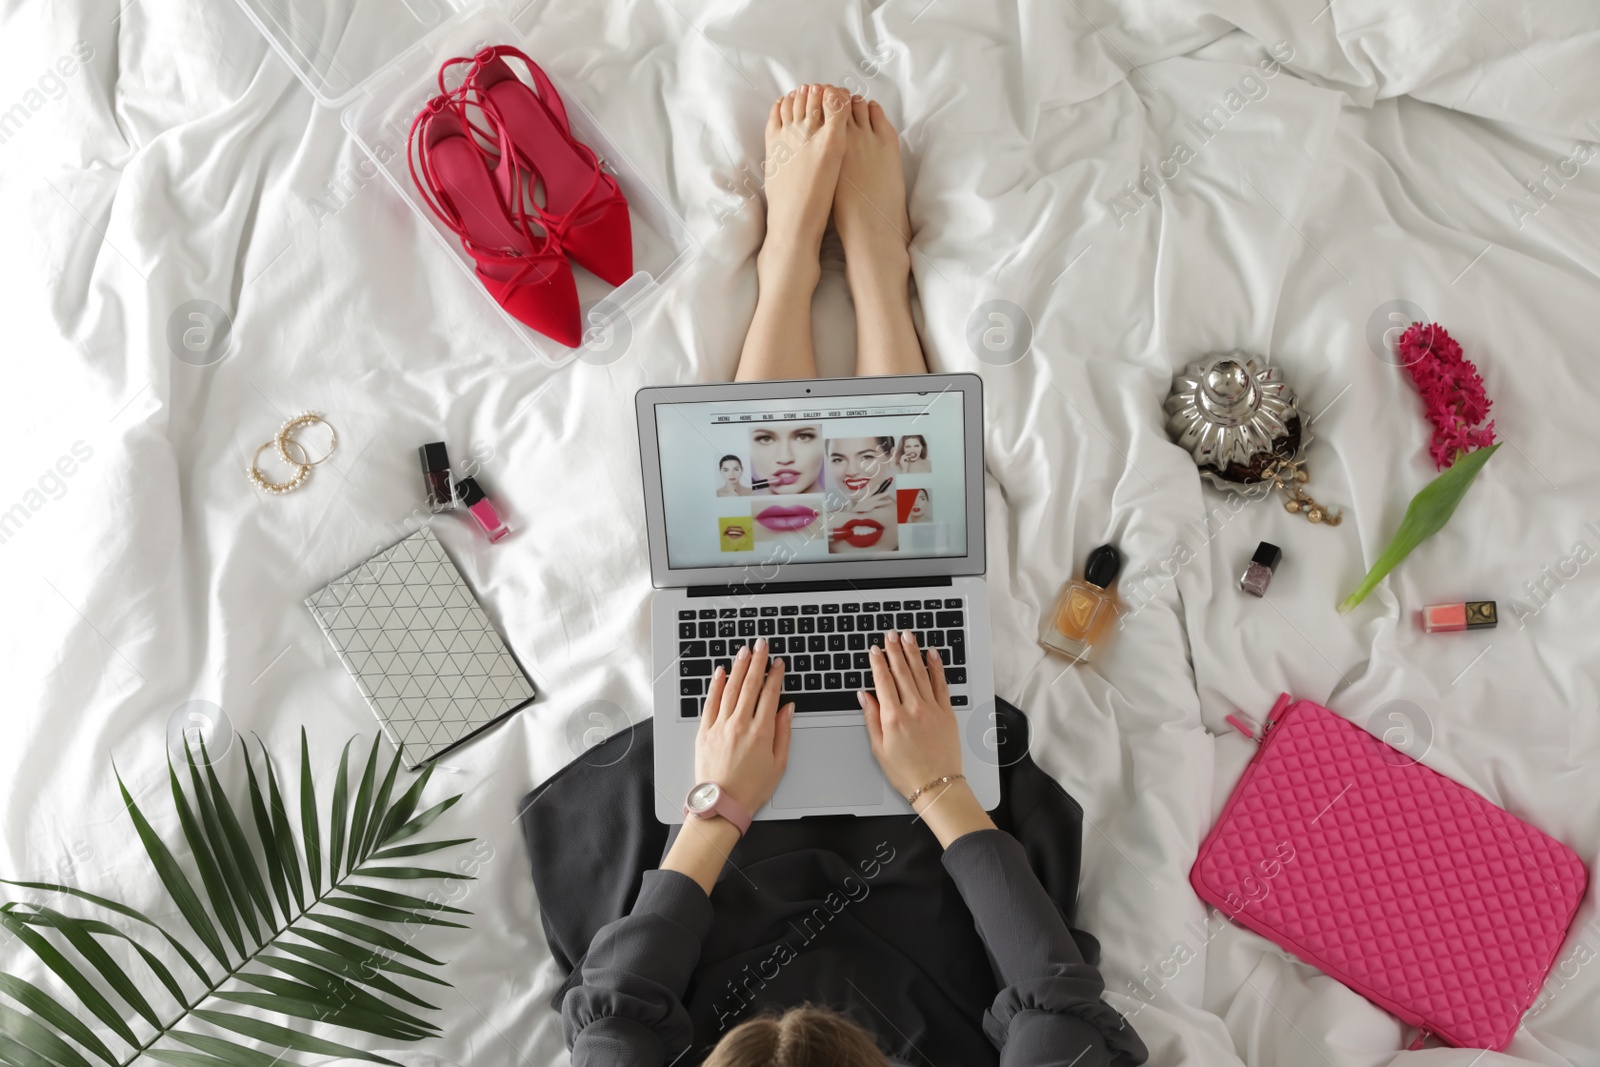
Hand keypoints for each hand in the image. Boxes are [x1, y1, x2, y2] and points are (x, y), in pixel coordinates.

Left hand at [694, 637, 793, 814]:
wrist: (722, 805)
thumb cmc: (752, 788)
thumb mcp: (779, 764)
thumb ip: (784, 733)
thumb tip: (787, 709)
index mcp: (761, 732)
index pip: (770, 694)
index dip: (776, 675)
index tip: (778, 663)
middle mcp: (740, 724)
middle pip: (751, 685)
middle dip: (758, 661)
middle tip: (761, 645)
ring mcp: (721, 726)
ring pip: (731, 688)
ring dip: (739, 667)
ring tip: (744, 651)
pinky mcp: (705, 731)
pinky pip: (711, 702)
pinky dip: (716, 685)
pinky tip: (721, 672)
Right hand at [859, 630, 994, 846]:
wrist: (936, 786)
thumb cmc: (906, 772)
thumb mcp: (879, 748)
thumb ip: (871, 718)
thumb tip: (864, 696)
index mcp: (893, 717)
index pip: (883, 680)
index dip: (878, 662)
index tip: (875, 649)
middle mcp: (913, 708)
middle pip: (902, 671)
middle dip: (895, 650)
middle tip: (890, 634)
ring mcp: (932, 709)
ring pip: (920, 673)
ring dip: (913, 652)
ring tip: (908, 636)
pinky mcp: (947, 713)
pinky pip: (941, 684)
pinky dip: (936, 667)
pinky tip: (932, 654)